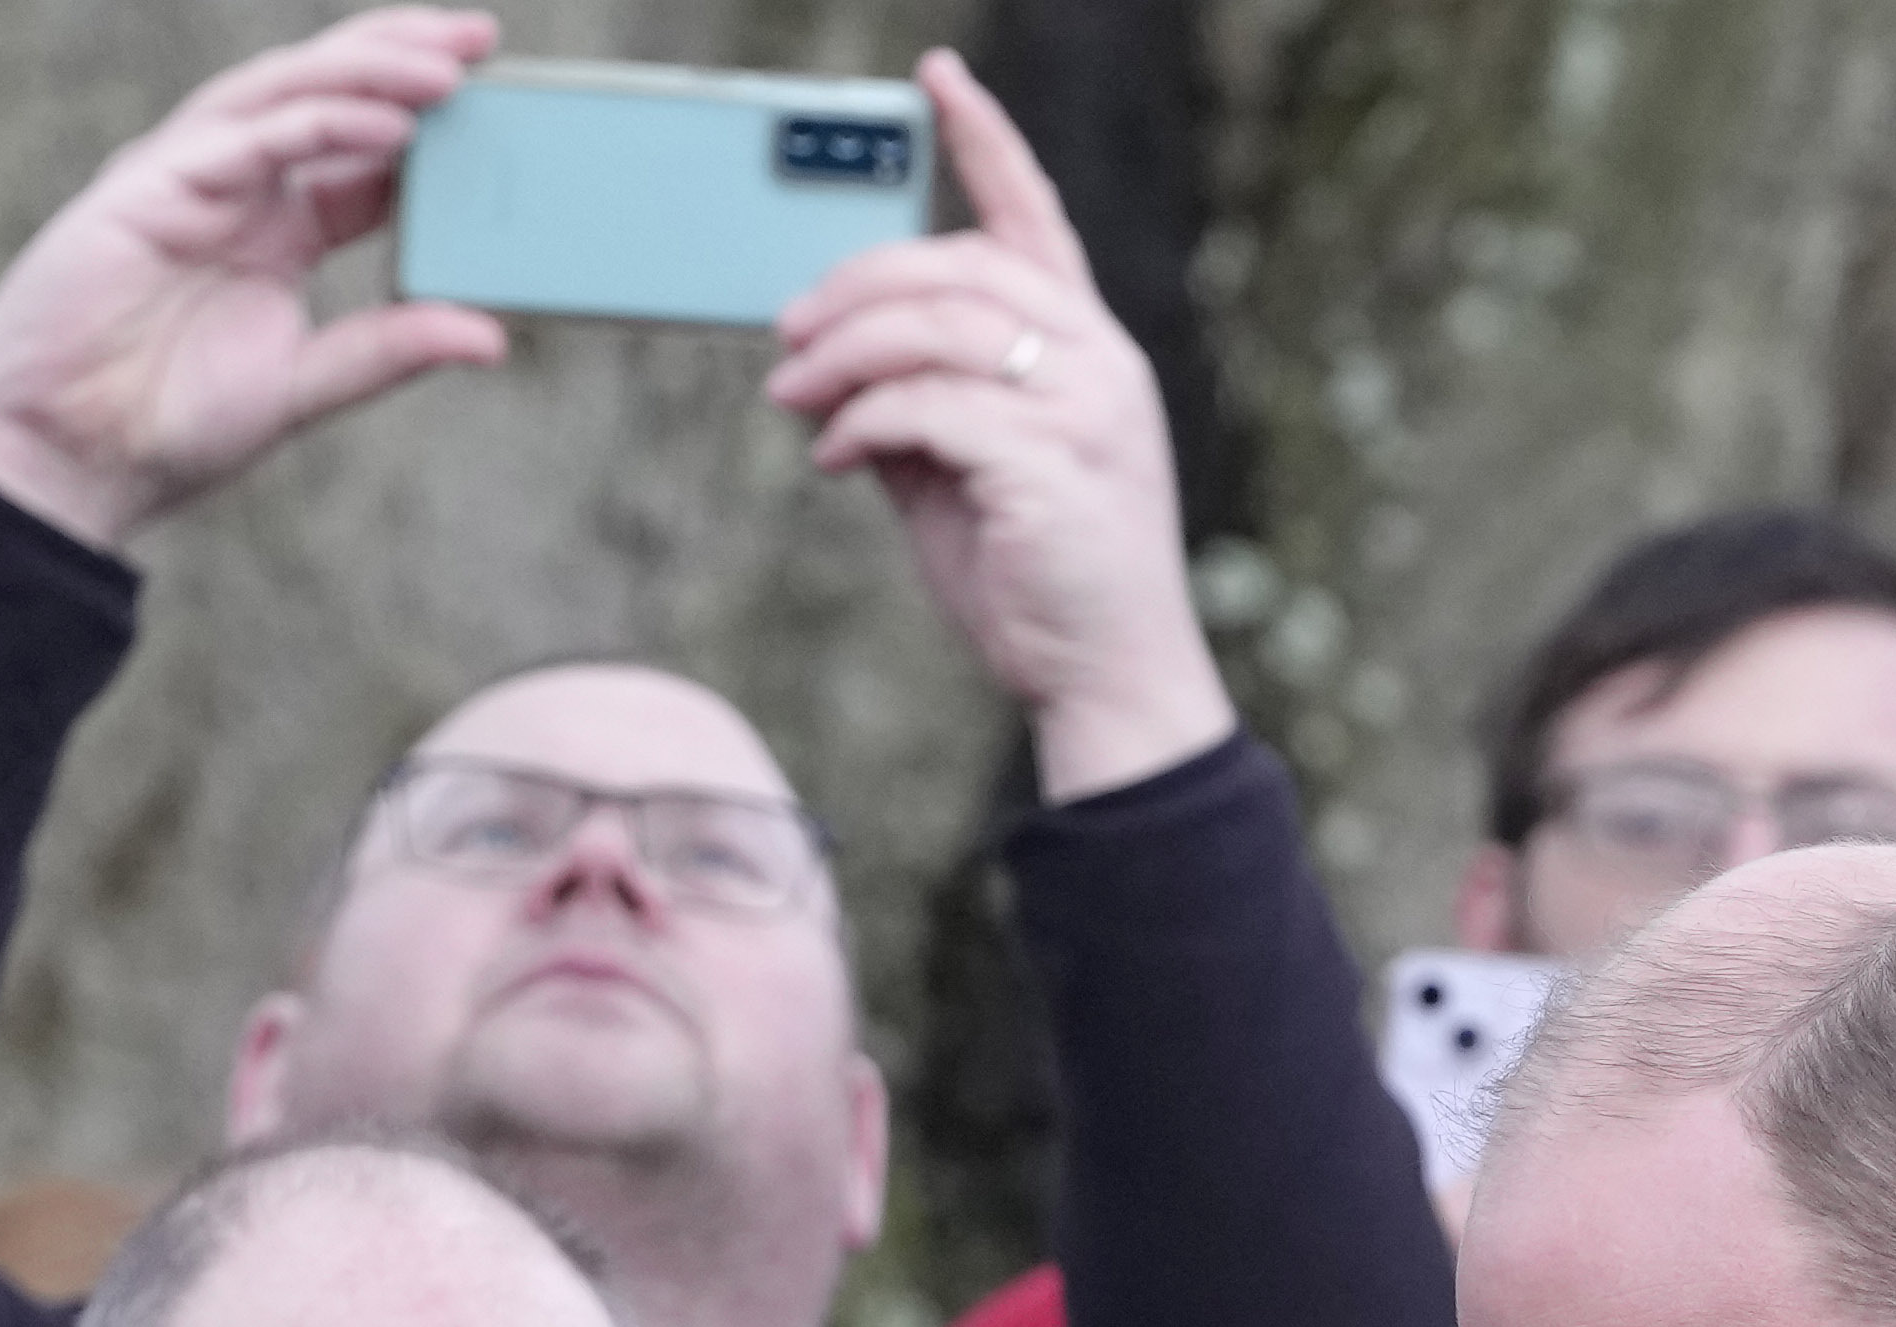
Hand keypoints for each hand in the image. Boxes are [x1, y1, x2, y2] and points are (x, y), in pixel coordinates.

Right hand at [0, 7, 511, 552]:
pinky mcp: (146, 187)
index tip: (496, 96)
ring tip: (446, 68)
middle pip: (325, 97)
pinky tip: (385, 124)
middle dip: (401, 58)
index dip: (425, 119)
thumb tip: (491, 335)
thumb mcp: (304, 385)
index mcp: (276, 229)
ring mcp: (187, 179)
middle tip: (482, 39)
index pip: (360, 152)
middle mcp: (235, 189)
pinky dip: (315, 124)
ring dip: (366, 73)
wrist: (67, 458)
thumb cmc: (168, 426)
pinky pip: (243, 139)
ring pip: (285, 95)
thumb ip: (389, 350)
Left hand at [762, 51, 1232, 798]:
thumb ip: (913, 405)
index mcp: (1088, 348)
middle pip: (959, 267)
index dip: (986, 141)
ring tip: (793, 396)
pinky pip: (929, 408)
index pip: (1036, 219)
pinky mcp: (1049, 466)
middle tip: (788, 329)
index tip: (938, 76)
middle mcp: (1099, 362)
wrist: (1108, 681)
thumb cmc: (1040, 579)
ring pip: (936, 330)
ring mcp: (1084, 411)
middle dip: (855, 286)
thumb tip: (822, 368)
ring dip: (842, 356)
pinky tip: (832, 455)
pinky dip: (862, 422)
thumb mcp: (965, 474)